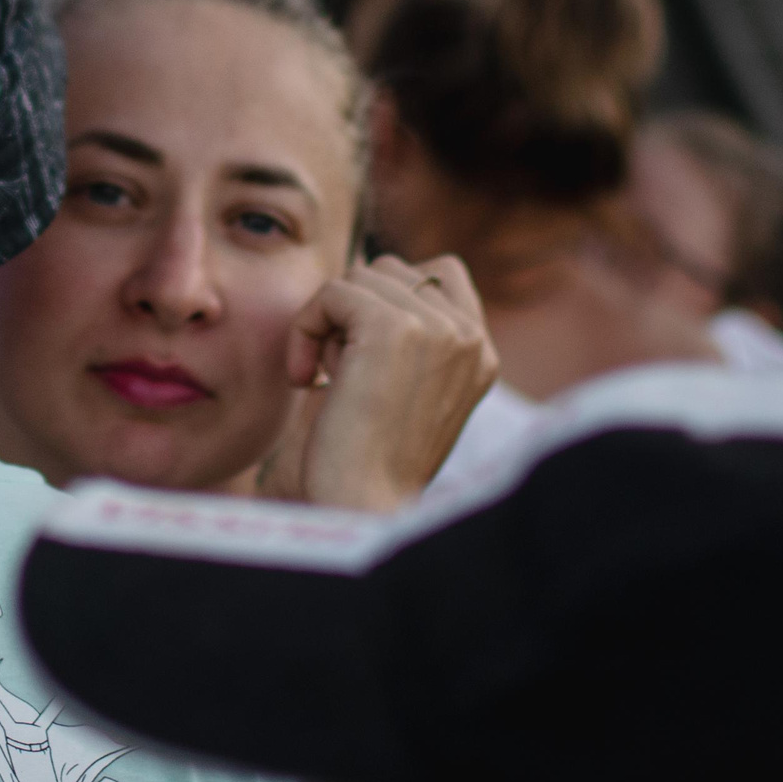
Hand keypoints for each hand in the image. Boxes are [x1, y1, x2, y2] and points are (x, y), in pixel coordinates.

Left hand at [267, 255, 496, 511]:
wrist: (359, 509)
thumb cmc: (361, 468)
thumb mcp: (396, 391)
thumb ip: (397, 337)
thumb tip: (359, 275)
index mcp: (479, 355)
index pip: (439, 274)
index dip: (384, 300)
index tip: (356, 360)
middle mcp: (469, 338)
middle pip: (392, 271)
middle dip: (352, 313)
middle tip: (335, 375)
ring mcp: (438, 328)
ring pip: (360, 278)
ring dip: (325, 324)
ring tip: (323, 382)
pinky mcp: (394, 326)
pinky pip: (333, 291)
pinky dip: (303, 327)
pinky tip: (303, 380)